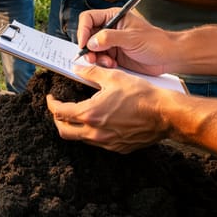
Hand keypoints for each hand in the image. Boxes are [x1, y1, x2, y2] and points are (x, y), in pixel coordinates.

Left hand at [46, 64, 170, 152]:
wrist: (166, 114)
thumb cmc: (141, 95)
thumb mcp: (113, 77)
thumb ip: (91, 72)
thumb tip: (76, 68)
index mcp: (90, 114)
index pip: (60, 112)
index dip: (51, 104)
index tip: (51, 98)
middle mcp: (95, 132)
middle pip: (64, 131)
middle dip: (57, 120)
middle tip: (59, 109)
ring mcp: (107, 142)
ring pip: (81, 138)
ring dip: (75, 127)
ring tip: (78, 114)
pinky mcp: (119, 148)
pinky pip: (98, 142)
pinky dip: (91, 133)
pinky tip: (98, 121)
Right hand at [75, 7, 168, 74]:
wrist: (168, 58)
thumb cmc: (156, 42)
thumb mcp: (132, 38)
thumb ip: (109, 38)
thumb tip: (91, 41)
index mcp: (113, 17)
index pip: (88, 19)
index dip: (83, 30)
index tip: (83, 44)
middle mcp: (109, 29)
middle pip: (86, 35)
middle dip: (87, 48)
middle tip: (92, 58)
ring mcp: (110, 42)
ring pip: (91, 49)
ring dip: (96, 58)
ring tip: (107, 62)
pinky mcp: (112, 55)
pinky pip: (99, 59)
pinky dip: (102, 64)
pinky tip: (113, 65)